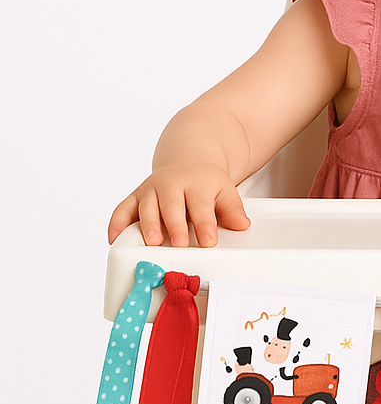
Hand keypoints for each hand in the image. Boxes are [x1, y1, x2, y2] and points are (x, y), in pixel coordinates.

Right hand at [108, 162, 250, 247]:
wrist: (188, 160)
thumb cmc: (207, 182)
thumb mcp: (225, 191)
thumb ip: (232, 209)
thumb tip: (242, 224)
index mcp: (196, 184)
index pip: (201, 205)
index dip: (205, 224)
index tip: (209, 241)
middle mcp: (171, 185)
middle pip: (172, 205)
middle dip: (175, 225)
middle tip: (180, 243)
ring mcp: (151, 190)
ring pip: (146, 206)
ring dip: (148, 224)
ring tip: (152, 242)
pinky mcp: (135, 197)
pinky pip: (122, 209)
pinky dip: (116, 223)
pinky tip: (114, 239)